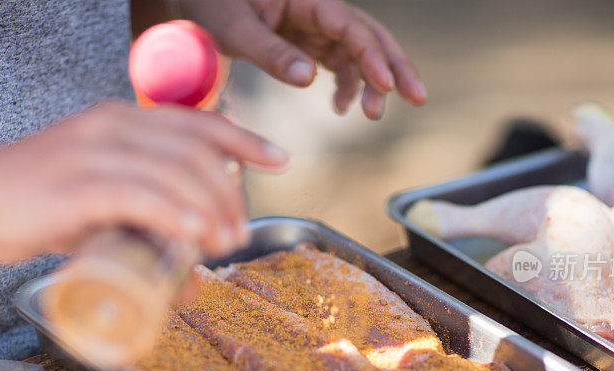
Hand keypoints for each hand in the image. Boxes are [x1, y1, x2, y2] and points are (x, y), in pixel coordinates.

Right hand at [0, 101, 287, 262]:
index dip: (244, 140)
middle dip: (231, 193)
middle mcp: (113, 127)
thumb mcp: (103, 200)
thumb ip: (146, 221)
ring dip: (213, 209)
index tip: (278, 159)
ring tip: (228, 243)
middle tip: (240, 232)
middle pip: (196, 152)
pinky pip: (139, 194)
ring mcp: (93, 153)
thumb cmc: (41, 202)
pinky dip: (176, 215)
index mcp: (123, 120)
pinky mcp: (75, 187)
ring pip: (175, 172)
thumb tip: (190, 268)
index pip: (196, 122)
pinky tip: (198, 235)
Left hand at [180, 0, 426, 118]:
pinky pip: (337, 63)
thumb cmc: (209, 3)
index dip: (371, 55)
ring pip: (357, 52)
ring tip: (373, 115)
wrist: (195, 0)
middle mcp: (317, 8)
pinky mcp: (307, 41)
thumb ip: (269, 51)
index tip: (386, 86)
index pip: (349, 25)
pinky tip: (341, 109)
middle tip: (418, 98)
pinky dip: (346, 85)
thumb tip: (309, 79)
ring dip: (371, 83)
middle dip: (395, 66)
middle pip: (369, 34)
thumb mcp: (232, 27)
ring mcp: (314, 26)